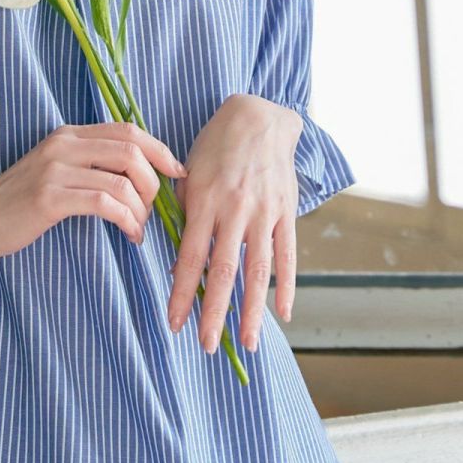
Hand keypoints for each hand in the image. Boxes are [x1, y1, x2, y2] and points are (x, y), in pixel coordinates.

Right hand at [0, 122, 186, 258]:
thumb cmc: (19, 201)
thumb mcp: (56, 171)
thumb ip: (90, 164)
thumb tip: (139, 175)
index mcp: (68, 135)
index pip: (128, 131)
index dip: (160, 150)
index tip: (176, 173)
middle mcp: (64, 145)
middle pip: (131, 151)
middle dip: (154, 182)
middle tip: (154, 209)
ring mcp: (56, 170)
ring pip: (122, 179)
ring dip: (142, 208)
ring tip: (139, 228)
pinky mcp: (50, 197)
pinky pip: (105, 202)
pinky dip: (127, 219)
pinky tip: (128, 234)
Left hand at [167, 95, 301, 353]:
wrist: (257, 117)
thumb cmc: (214, 148)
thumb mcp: (188, 175)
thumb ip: (185, 216)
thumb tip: (182, 263)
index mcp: (205, 201)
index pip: (191, 257)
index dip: (182, 292)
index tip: (174, 321)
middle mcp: (236, 211)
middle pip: (224, 271)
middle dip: (215, 312)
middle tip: (207, 345)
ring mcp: (265, 213)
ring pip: (258, 270)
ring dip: (252, 310)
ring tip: (249, 343)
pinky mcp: (287, 212)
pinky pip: (288, 255)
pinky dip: (287, 286)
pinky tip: (283, 313)